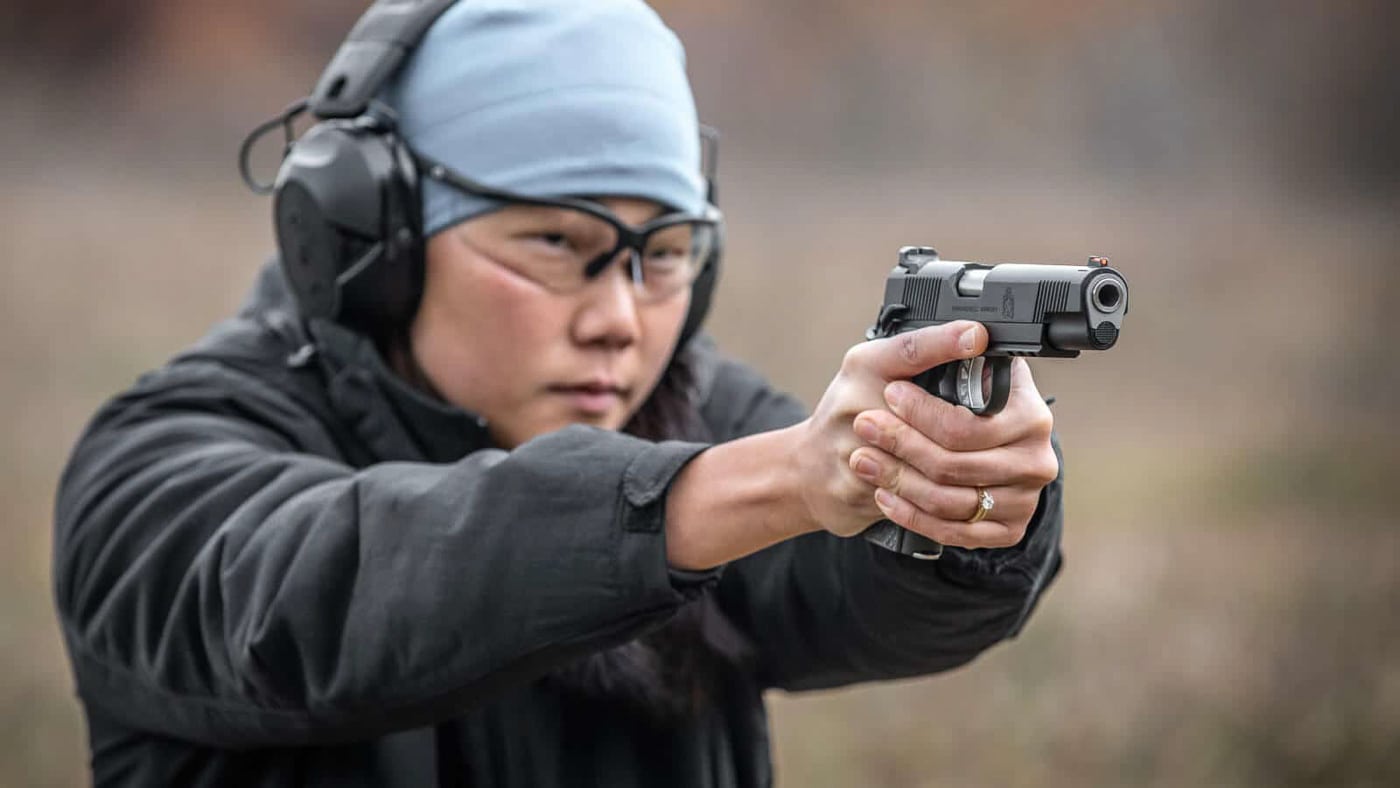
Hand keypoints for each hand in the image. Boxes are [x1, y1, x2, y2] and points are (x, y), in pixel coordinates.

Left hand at [794, 321, 1058, 546]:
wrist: (904, 456)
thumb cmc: (904, 405)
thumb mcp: (903, 366)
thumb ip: (930, 347)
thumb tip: (973, 334)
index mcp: (1024, 407)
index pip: (971, 425)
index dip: (923, 413)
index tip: (890, 393)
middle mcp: (1033, 451)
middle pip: (957, 463)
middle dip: (902, 444)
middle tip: (865, 426)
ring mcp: (1023, 495)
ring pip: (952, 499)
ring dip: (899, 480)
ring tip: (863, 459)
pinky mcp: (1006, 529)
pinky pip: (956, 531)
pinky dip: (912, 515)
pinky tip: (885, 495)